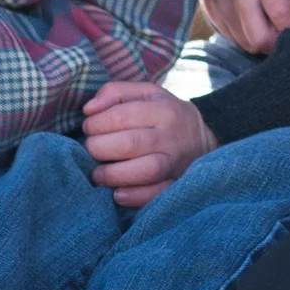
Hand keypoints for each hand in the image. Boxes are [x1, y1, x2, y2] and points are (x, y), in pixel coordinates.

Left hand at [81, 82, 218, 206]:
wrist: (201, 138)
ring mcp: (175, 163)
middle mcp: (171, 136)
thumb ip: (116, 92)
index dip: (95, 124)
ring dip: (113, 175)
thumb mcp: (146, 93)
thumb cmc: (164, 113)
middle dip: (98, 149)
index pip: (120, 116)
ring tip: (98, 174)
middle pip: (129, 144)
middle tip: (91, 149)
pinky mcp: (176, 185)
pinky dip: (134, 197)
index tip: (89, 128)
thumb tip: (88, 110)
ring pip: (144, 171)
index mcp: (163, 109)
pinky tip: (117, 194)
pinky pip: (156, 194)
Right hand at [200, 0, 289, 55]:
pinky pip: (232, 37)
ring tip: (267, 21)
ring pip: (246, 43)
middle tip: (284, 30)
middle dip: (277, 43)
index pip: (283, 16)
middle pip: (261, 40)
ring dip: (261, 40)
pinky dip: (245, 34)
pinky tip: (250, 16)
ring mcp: (221, 3)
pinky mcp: (209, 10)